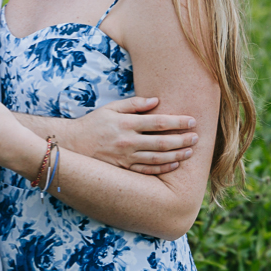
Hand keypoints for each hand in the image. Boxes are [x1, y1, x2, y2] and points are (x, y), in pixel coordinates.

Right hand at [63, 97, 198, 175]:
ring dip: (176, 155)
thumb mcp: (111, 108)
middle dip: (182, 139)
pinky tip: (174, 164)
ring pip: (157, 158)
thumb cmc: (94, 123)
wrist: (73, 145)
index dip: (177, 121)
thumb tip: (157, 100)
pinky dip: (162, 168)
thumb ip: (134, 103)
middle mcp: (128, 141)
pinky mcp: (124, 169)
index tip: (191, 120)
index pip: (158, 122)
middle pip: (161, 142)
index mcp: (126, 123)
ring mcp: (126, 157)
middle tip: (196, 137)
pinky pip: (147, 170)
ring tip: (190, 151)